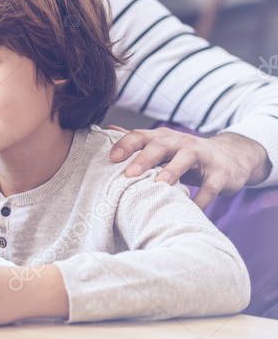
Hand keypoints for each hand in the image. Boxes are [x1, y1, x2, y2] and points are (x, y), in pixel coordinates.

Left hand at [107, 126, 270, 208]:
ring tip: (159, 186)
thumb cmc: (186, 155)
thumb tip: (108, 129)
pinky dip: (201, 198)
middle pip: (160, 145)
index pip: (140, 135)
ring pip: (185, 160)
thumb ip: (137, 140)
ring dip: (171, 172)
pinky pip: (210, 186)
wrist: (231, 158)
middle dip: (143, 159)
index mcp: (163, 137)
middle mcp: (181, 142)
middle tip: (129, 175)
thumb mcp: (163, 146)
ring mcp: (202, 156)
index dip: (125, 144)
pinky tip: (190, 209)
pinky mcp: (220, 173)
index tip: (111, 158)